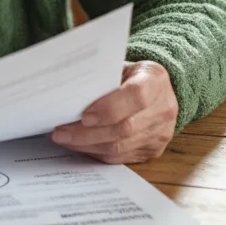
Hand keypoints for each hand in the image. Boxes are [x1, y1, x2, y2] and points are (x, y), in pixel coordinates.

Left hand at [51, 60, 177, 163]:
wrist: (157, 91)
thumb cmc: (130, 76)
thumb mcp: (120, 67)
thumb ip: (101, 78)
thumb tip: (66, 92)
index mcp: (156, 80)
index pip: (136, 96)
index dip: (109, 108)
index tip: (84, 115)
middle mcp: (164, 108)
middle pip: (125, 127)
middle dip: (88, 133)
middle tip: (61, 132)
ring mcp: (161, 132)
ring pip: (121, 146)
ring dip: (88, 145)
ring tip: (65, 139)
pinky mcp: (153, 150)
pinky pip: (121, 157)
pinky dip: (97, 152)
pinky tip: (80, 145)